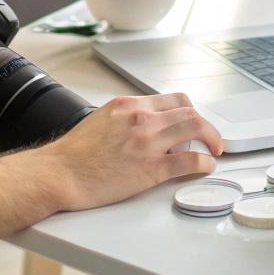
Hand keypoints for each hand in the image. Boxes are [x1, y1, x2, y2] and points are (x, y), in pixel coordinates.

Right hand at [35, 93, 224, 210]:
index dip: (189, 112)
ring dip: (211, 139)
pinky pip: (190, 160)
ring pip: (195, 128)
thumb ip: (125, 120)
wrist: (58, 174)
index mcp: (128, 105)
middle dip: (205, 124)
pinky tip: (206, 166)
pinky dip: (205, 162)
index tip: (193, 122)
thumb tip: (141, 128)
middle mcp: (141, 118)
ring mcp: (148, 142)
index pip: (172, 100)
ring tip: (215, 150)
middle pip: (189, 110)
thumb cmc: (72, 155)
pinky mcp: (151, 168)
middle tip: (211, 137)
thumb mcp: (100, 121)